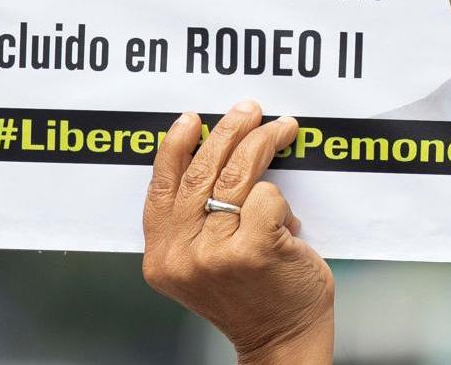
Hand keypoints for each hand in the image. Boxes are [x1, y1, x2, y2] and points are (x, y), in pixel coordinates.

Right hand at [142, 100, 334, 364]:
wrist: (281, 337)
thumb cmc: (251, 294)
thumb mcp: (203, 261)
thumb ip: (195, 220)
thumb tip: (213, 154)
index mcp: (162, 257)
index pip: (161, 189)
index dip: (174, 148)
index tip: (189, 120)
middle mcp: (181, 256)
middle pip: (199, 172)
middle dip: (228, 132)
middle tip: (248, 112)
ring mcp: (216, 254)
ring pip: (237, 175)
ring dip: (262, 143)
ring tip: (280, 129)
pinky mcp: (254, 249)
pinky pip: (267, 195)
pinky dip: (282, 197)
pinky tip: (289, 212)